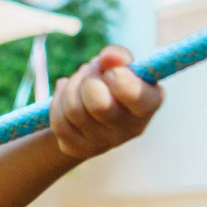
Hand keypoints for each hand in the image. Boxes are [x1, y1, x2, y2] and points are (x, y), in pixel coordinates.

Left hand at [47, 47, 162, 161]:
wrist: (90, 109)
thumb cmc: (110, 80)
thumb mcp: (118, 64)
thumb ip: (118, 56)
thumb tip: (108, 56)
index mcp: (149, 102)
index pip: (134, 95)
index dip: (116, 76)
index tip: (110, 70)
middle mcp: (132, 128)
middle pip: (98, 104)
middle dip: (87, 79)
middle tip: (88, 69)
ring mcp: (105, 143)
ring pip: (75, 111)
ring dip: (70, 87)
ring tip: (77, 81)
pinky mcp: (80, 149)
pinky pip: (59, 123)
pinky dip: (57, 102)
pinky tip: (64, 95)